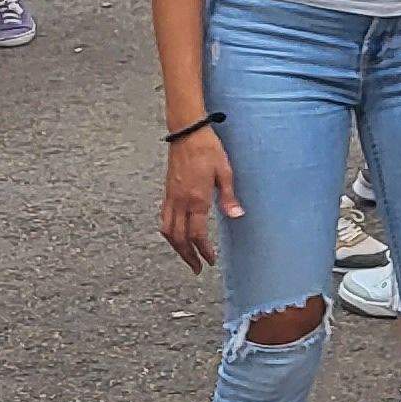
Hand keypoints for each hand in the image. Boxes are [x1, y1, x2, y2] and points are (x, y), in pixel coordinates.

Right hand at [160, 125, 241, 268]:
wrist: (187, 132)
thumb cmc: (208, 149)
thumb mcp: (225, 171)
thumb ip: (229, 197)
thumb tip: (236, 216)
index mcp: (197, 199)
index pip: (197, 234)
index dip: (203, 251)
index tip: (211, 260)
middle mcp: (181, 201)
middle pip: (179, 238)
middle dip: (187, 256)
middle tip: (196, 269)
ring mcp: (171, 197)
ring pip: (168, 231)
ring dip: (176, 248)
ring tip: (185, 257)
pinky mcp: (167, 192)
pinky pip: (164, 218)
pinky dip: (168, 232)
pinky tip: (175, 235)